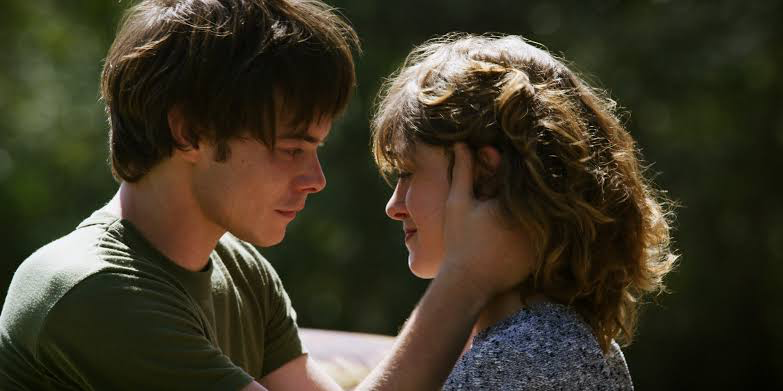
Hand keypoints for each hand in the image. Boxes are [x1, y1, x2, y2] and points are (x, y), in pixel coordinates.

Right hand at [438, 143, 533, 301]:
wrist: (468, 284)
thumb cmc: (460, 242)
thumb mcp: (458, 203)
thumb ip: (464, 172)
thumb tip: (461, 143)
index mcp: (515, 203)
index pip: (519, 176)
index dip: (507, 167)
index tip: (498, 160)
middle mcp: (535, 220)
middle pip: (534, 194)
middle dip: (523, 186)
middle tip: (512, 180)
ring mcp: (542, 240)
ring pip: (542, 214)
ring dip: (536, 206)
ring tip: (527, 199)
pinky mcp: (543, 255)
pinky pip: (546, 235)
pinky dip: (539, 227)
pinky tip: (527, 224)